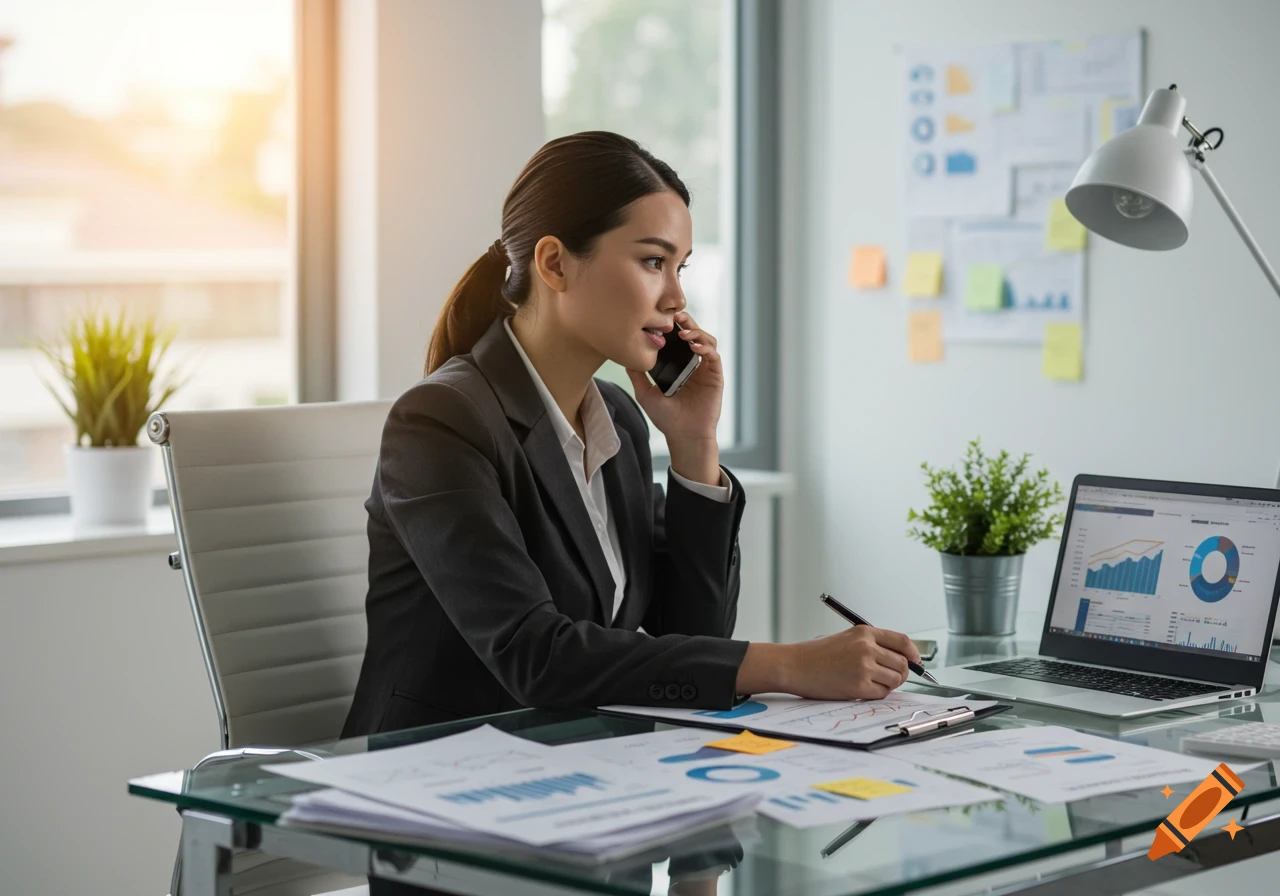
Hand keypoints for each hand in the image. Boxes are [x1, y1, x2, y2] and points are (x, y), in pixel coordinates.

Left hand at [625, 311, 722, 443]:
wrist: (683, 436)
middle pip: (693, 333)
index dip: (672, 326)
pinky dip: (705, 346)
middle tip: (674, 315)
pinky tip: (693, 346)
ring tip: (683, 332)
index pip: (677, 339)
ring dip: (696, 331)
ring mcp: (705, 369)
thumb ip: (637, 375)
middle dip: (686, 321)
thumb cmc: (666, 418)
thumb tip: (625, 357)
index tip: (660, 317)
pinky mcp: (715, 376)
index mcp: (678, 365)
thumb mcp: (645, 393)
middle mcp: (693, 364)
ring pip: (707, 340)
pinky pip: (714, 355)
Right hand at [739, 627, 920, 699]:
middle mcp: (867, 647)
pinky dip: (877, 693)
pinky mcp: (859, 685)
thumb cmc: (817, 654)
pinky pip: (882, 693)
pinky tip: (862, 689)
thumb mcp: (847, 639)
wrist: (795, 665)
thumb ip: (873, 645)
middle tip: (891, 678)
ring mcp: (864, 666)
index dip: (913, 654)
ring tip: (871, 683)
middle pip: (902, 663)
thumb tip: (902, 659)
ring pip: (895, 679)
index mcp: (864, 632)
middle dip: (901, 673)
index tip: (915, 661)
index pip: (902, 641)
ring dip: (888, 684)